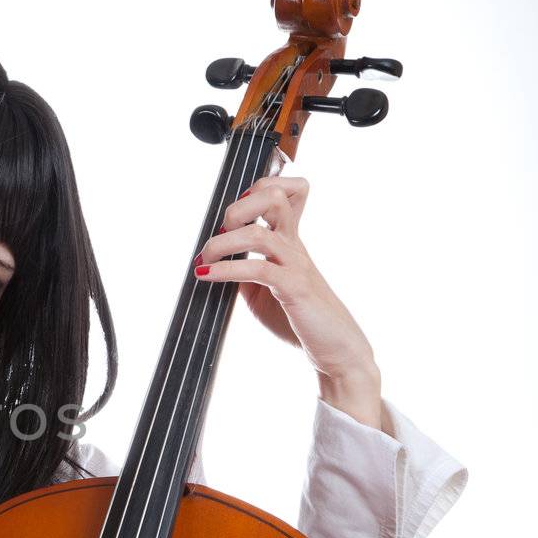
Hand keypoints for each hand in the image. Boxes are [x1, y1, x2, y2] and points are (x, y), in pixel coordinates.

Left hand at [194, 176, 382, 424]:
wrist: (334, 350)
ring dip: (221, 243)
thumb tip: (210, 263)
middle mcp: (295, 246)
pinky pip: (258, 269)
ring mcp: (296, 265)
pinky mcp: (295, 288)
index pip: (289, 193)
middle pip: (275, 198)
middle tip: (219, 231)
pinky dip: (224, 269)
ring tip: (203, 260)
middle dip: (238, 207)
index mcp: (290, 242)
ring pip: (258, 233)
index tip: (235, 211)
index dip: (261, 187)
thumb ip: (242, 271)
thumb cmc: (299, 318)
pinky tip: (206, 276)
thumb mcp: (262, 291)